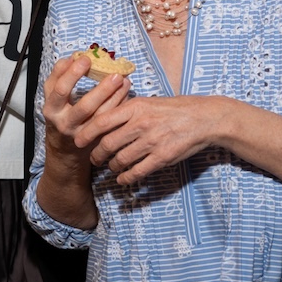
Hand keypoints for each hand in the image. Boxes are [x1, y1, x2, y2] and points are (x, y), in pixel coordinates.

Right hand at [37, 55, 130, 227]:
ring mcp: (80, 134)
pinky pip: (109, 123)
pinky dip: (118, 107)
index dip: (70, 72)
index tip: (84, 58)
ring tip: (124, 80)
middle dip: (101, 89)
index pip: (59, 88)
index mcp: (51, 108)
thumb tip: (75, 56)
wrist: (64, 151)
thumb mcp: (54, 98)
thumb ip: (60, 78)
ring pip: (100, 117)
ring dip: (115, 97)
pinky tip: (125, 93)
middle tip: (114, 72)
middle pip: (84, 106)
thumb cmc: (62, 115)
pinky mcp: (94, 140)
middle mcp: (64, 122)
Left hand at [89, 95, 220, 183]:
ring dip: (111, 166)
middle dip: (96, 154)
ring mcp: (152, 142)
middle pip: (108, 144)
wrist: (204, 118)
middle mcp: (141, 124)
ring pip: (120, 160)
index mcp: (135, 107)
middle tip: (93, 158)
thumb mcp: (148, 102)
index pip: (102, 121)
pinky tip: (123, 179)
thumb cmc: (175, 108)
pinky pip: (137, 171)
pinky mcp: (162, 157)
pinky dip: (126, 178)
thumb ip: (127, 110)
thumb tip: (104, 118)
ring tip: (110, 167)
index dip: (86, 133)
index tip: (78, 140)